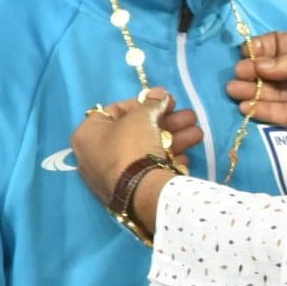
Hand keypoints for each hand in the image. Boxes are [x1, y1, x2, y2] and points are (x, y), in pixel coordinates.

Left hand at [69, 90, 201, 204]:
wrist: (140, 193)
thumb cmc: (131, 146)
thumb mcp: (141, 117)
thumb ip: (152, 103)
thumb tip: (160, 93)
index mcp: (88, 134)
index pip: (116, 110)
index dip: (144, 102)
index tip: (167, 100)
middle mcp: (95, 155)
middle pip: (136, 131)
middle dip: (167, 122)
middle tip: (190, 117)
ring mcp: (113, 175)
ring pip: (146, 150)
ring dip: (175, 139)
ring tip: (198, 135)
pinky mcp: (129, 191)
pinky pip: (148, 170)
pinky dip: (167, 161)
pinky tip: (184, 158)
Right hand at [230, 30, 286, 139]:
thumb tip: (259, 65)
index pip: (281, 45)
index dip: (261, 49)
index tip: (244, 52)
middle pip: (275, 71)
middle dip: (254, 72)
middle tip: (235, 74)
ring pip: (277, 93)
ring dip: (255, 91)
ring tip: (232, 89)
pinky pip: (286, 115)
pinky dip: (265, 111)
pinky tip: (247, 106)